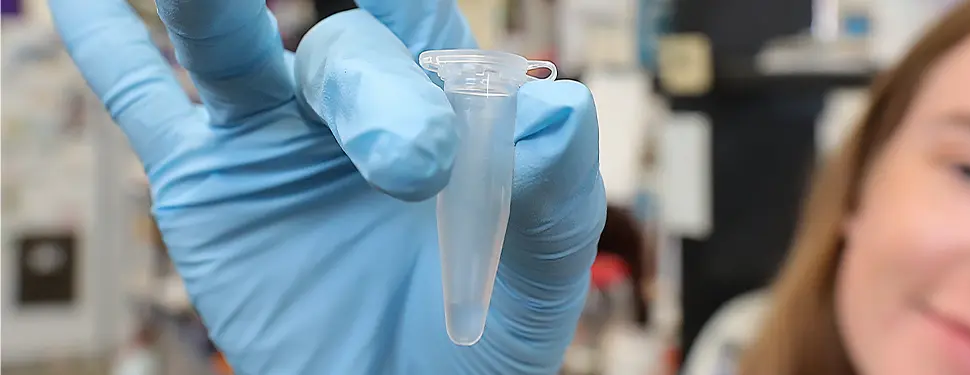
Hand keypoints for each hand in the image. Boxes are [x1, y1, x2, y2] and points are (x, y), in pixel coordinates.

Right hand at [50, 1, 604, 373]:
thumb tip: (560, 113)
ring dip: (210, 2)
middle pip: (345, 48)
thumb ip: (554, 194)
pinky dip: (111, 50)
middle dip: (375, 94)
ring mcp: (272, 136)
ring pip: (232, 45)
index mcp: (442, 107)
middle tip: (415, 175)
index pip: (423, 20)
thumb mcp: (539, 276)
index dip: (403, 3)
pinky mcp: (206, 181)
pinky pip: (147, 103)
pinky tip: (78, 2)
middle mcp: (351, 105)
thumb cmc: (484, 340)